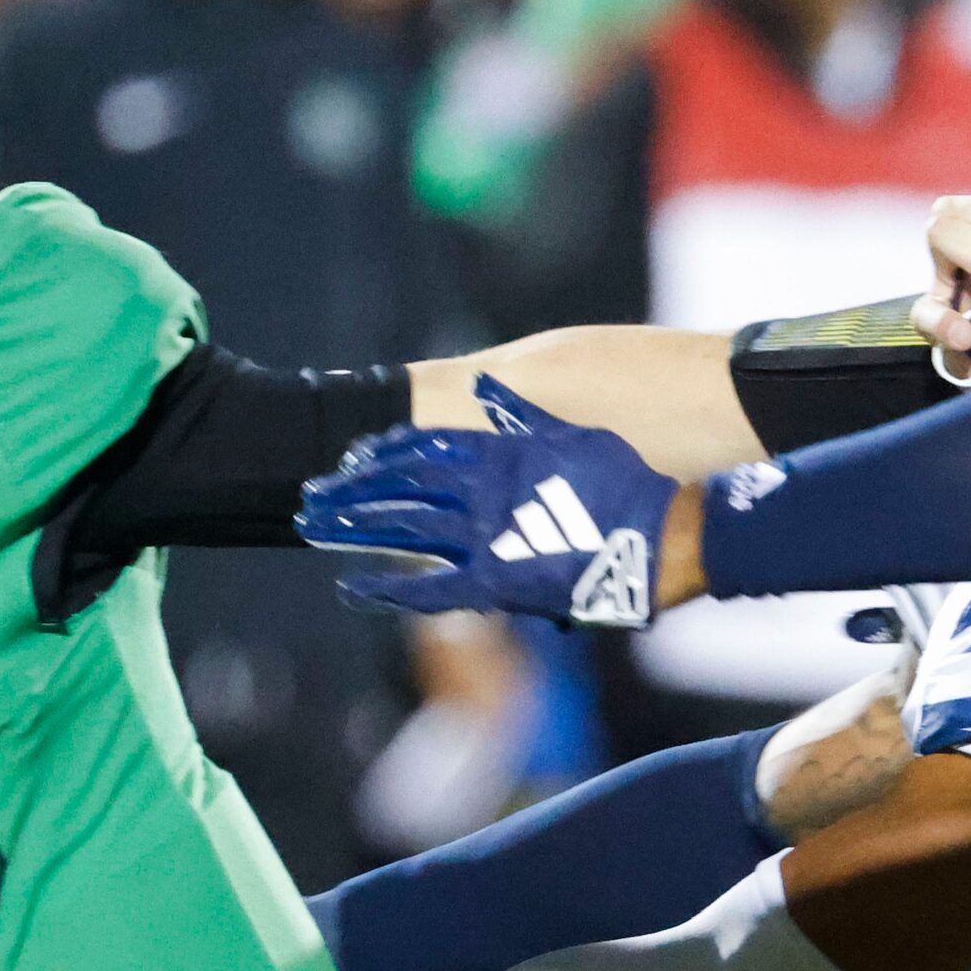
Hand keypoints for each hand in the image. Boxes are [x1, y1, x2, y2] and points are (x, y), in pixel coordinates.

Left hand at [298, 375, 678, 626]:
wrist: (660, 539)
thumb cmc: (624, 483)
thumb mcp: (572, 433)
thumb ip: (520, 413)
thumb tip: (484, 383)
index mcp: (497, 451)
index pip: (422, 447)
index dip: (382, 453)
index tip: (351, 458)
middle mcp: (482, 490)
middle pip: (398, 486)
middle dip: (351, 490)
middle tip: (309, 495)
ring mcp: (485, 535)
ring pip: (401, 528)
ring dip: (353, 526)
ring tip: (312, 526)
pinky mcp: (495, 580)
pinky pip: (427, 586)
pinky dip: (388, 587)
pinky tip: (350, 586)